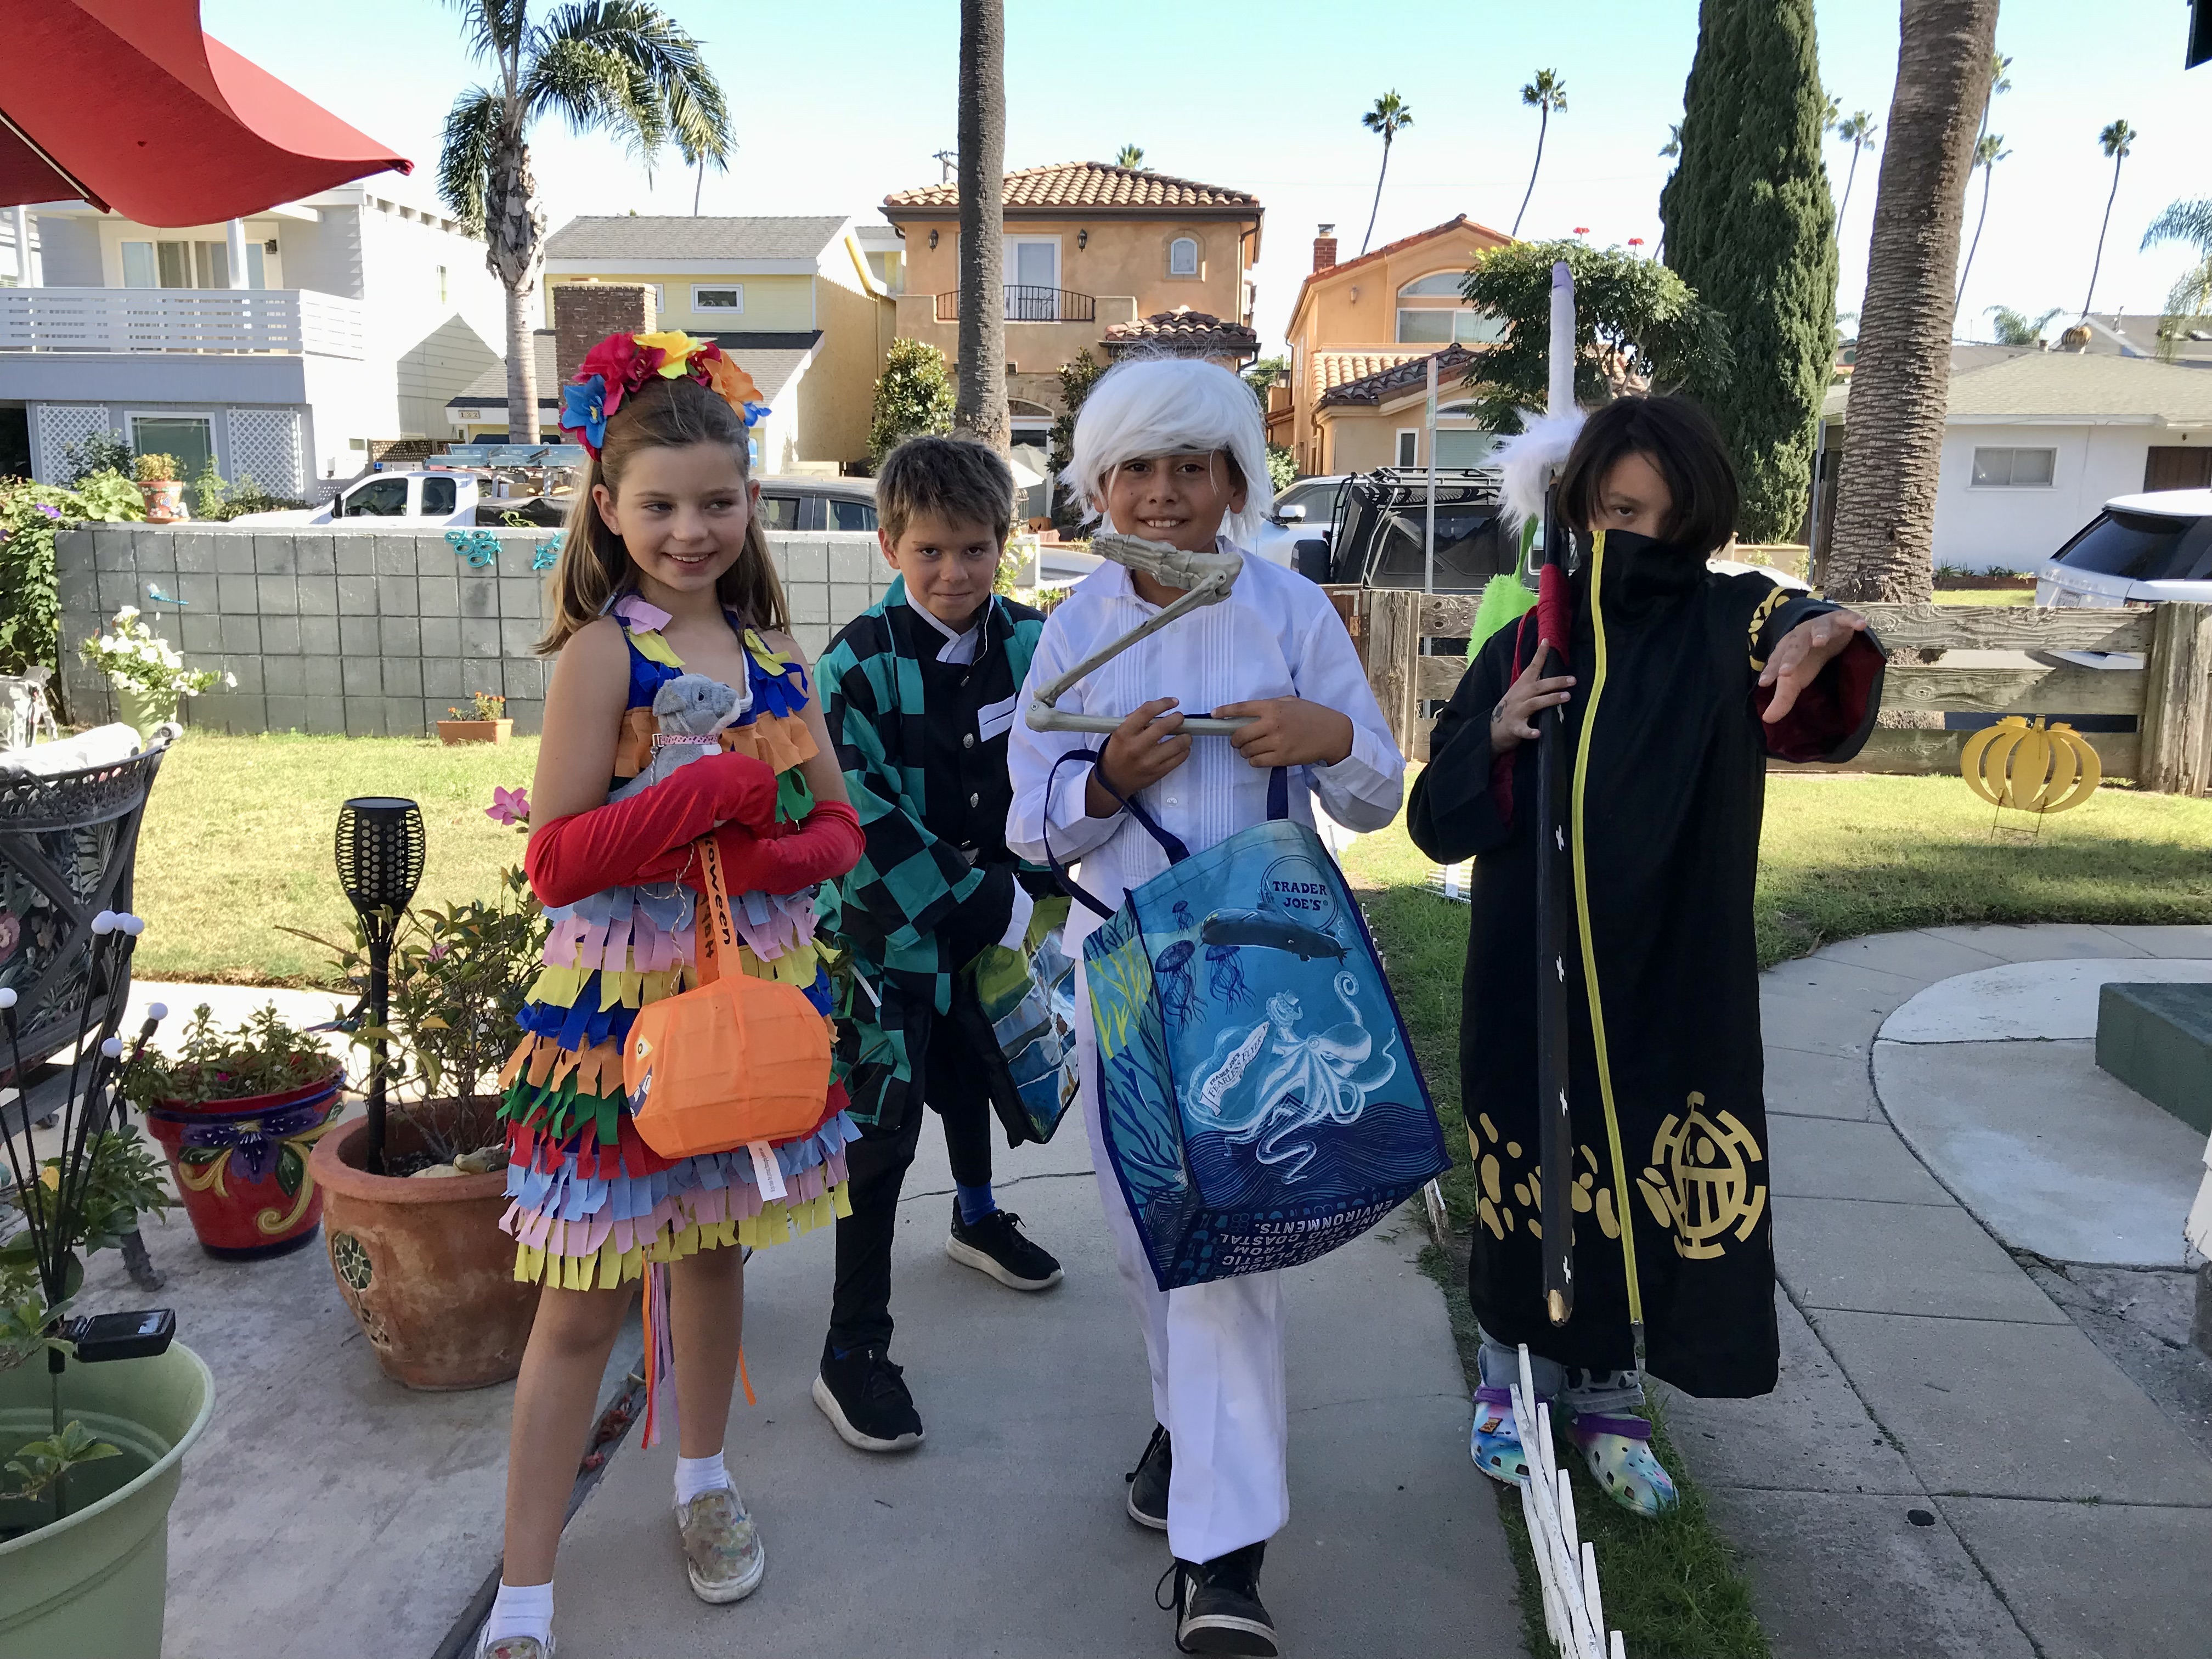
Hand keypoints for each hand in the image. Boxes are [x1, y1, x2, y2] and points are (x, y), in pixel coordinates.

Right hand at [1088, 697, 1189, 815]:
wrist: (1113, 779)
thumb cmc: (1118, 751)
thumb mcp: (1119, 732)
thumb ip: (1137, 720)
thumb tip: (1161, 711)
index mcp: (1124, 733)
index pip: (1146, 711)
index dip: (1163, 704)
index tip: (1173, 702)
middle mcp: (1136, 747)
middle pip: (1163, 727)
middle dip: (1177, 718)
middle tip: (1179, 718)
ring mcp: (1149, 762)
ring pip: (1177, 744)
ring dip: (1186, 736)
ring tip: (1185, 734)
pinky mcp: (1158, 773)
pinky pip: (1179, 759)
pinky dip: (1184, 750)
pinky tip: (1182, 747)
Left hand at [1216, 697, 1354, 769]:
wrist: (1332, 734)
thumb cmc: (1311, 715)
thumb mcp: (1291, 702)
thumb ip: (1270, 705)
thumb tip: (1248, 712)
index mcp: (1273, 707)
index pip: (1242, 708)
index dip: (1224, 711)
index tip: (1214, 715)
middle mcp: (1272, 723)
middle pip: (1239, 734)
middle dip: (1235, 739)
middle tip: (1238, 740)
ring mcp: (1277, 742)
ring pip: (1247, 750)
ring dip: (1245, 751)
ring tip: (1252, 748)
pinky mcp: (1282, 758)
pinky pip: (1257, 762)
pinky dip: (1254, 760)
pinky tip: (1260, 756)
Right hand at [1489, 643, 1574, 754]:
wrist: (1492, 729)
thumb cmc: (1513, 708)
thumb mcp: (1521, 692)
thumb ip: (1535, 683)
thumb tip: (1556, 674)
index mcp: (1522, 686)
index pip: (1532, 668)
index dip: (1539, 655)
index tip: (1547, 641)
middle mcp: (1519, 696)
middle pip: (1538, 686)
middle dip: (1555, 682)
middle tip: (1572, 680)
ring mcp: (1516, 712)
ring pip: (1534, 704)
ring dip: (1550, 699)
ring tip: (1566, 697)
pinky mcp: (1514, 728)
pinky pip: (1523, 730)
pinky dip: (1530, 732)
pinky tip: (1538, 733)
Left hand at [1760, 609, 1867, 722]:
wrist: (1826, 632)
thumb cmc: (1806, 659)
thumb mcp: (1795, 679)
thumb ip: (1783, 698)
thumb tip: (1768, 719)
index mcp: (1786, 649)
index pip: (1776, 661)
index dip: (1770, 671)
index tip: (1764, 684)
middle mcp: (1801, 636)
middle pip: (1795, 646)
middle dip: (1791, 657)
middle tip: (1786, 672)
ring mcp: (1821, 626)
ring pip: (1819, 628)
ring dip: (1819, 634)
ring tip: (1820, 642)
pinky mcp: (1841, 621)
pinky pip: (1847, 619)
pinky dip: (1853, 620)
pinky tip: (1861, 626)